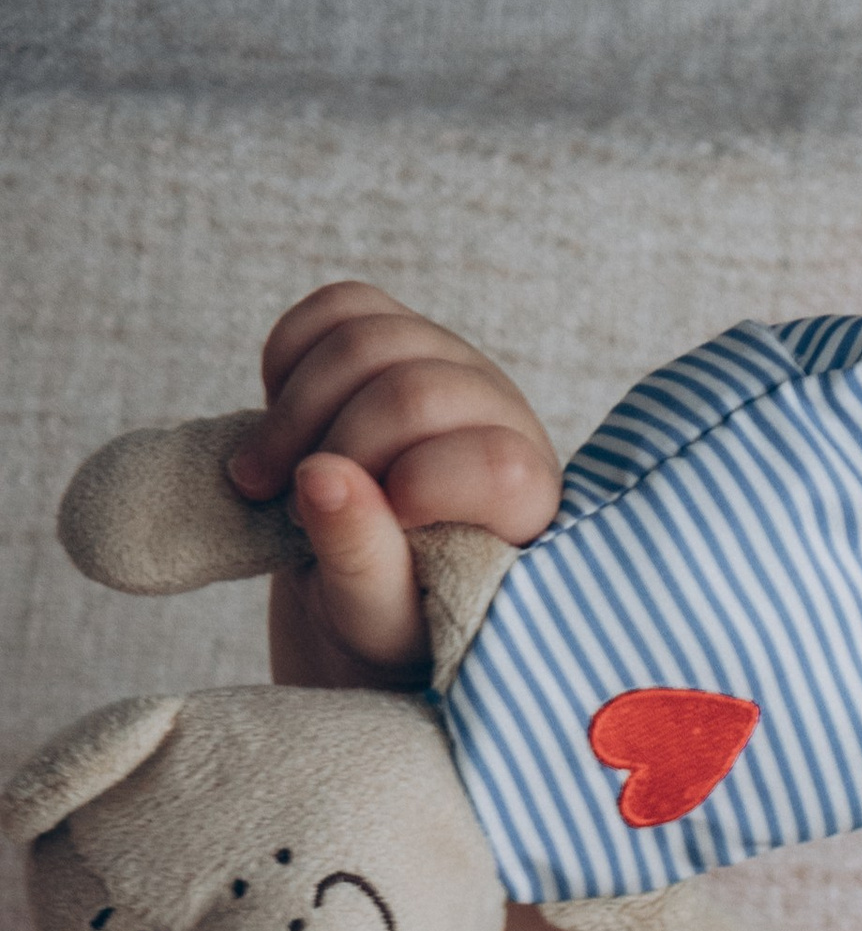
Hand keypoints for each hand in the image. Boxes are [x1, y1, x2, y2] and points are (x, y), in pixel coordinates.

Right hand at [230, 281, 559, 690]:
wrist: (366, 581)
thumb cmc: (393, 618)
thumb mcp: (380, 622)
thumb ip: (362, 563)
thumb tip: (320, 478)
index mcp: (528, 500)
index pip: (496, 464)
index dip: (422, 487)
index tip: (372, 530)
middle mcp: (501, 417)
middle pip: (414, 392)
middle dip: (333, 448)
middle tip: (285, 510)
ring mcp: (447, 364)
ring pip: (369, 337)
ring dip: (295, 410)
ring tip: (263, 479)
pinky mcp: (394, 333)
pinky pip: (336, 308)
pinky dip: (287, 359)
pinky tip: (279, 426)